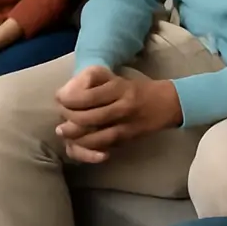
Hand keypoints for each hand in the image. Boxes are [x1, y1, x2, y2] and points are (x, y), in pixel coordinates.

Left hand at [54, 66, 182, 162]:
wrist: (167, 102)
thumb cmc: (134, 87)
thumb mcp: (114, 77)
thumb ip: (92, 80)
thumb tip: (67, 90)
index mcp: (118, 88)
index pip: (87, 96)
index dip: (68, 99)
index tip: (59, 98)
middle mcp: (123, 107)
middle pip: (89, 118)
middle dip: (69, 119)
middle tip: (60, 117)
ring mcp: (127, 125)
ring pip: (97, 136)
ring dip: (76, 137)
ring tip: (64, 133)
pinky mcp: (129, 138)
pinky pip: (107, 146)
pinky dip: (90, 149)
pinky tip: (79, 145)